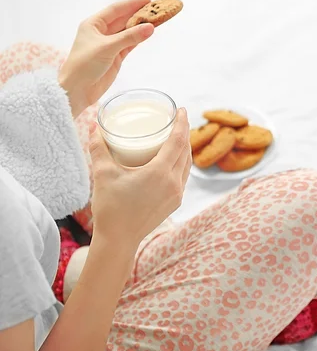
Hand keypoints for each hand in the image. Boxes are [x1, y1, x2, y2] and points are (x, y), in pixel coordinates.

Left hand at [59, 0, 154, 117]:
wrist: (78, 89)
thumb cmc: (84, 65)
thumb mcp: (107, 47)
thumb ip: (130, 37)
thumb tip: (150, 27)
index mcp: (93, 24)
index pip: (115, 10)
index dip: (131, 4)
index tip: (148, 0)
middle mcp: (101, 32)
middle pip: (123, 20)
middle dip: (138, 14)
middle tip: (156, 9)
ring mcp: (109, 45)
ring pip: (128, 32)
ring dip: (141, 27)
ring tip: (157, 20)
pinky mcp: (115, 57)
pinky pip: (130, 44)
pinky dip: (139, 39)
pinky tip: (148, 34)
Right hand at [88, 108, 191, 249]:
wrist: (119, 239)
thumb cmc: (110, 207)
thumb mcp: (102, 173)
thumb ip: (99, 148)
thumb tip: (96, 128)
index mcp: (160, 172)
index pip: (178, 141)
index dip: (182, 123)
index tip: (182, 110)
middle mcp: (174, 182)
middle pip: (186, 150)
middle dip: (184, 132)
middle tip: (178, 119)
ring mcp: (177, 194)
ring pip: (187, 164)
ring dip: (185, 148)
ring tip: (178, 136)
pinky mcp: (175, 202)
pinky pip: (183, 176)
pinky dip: (182, 163)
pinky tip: (175, 159)